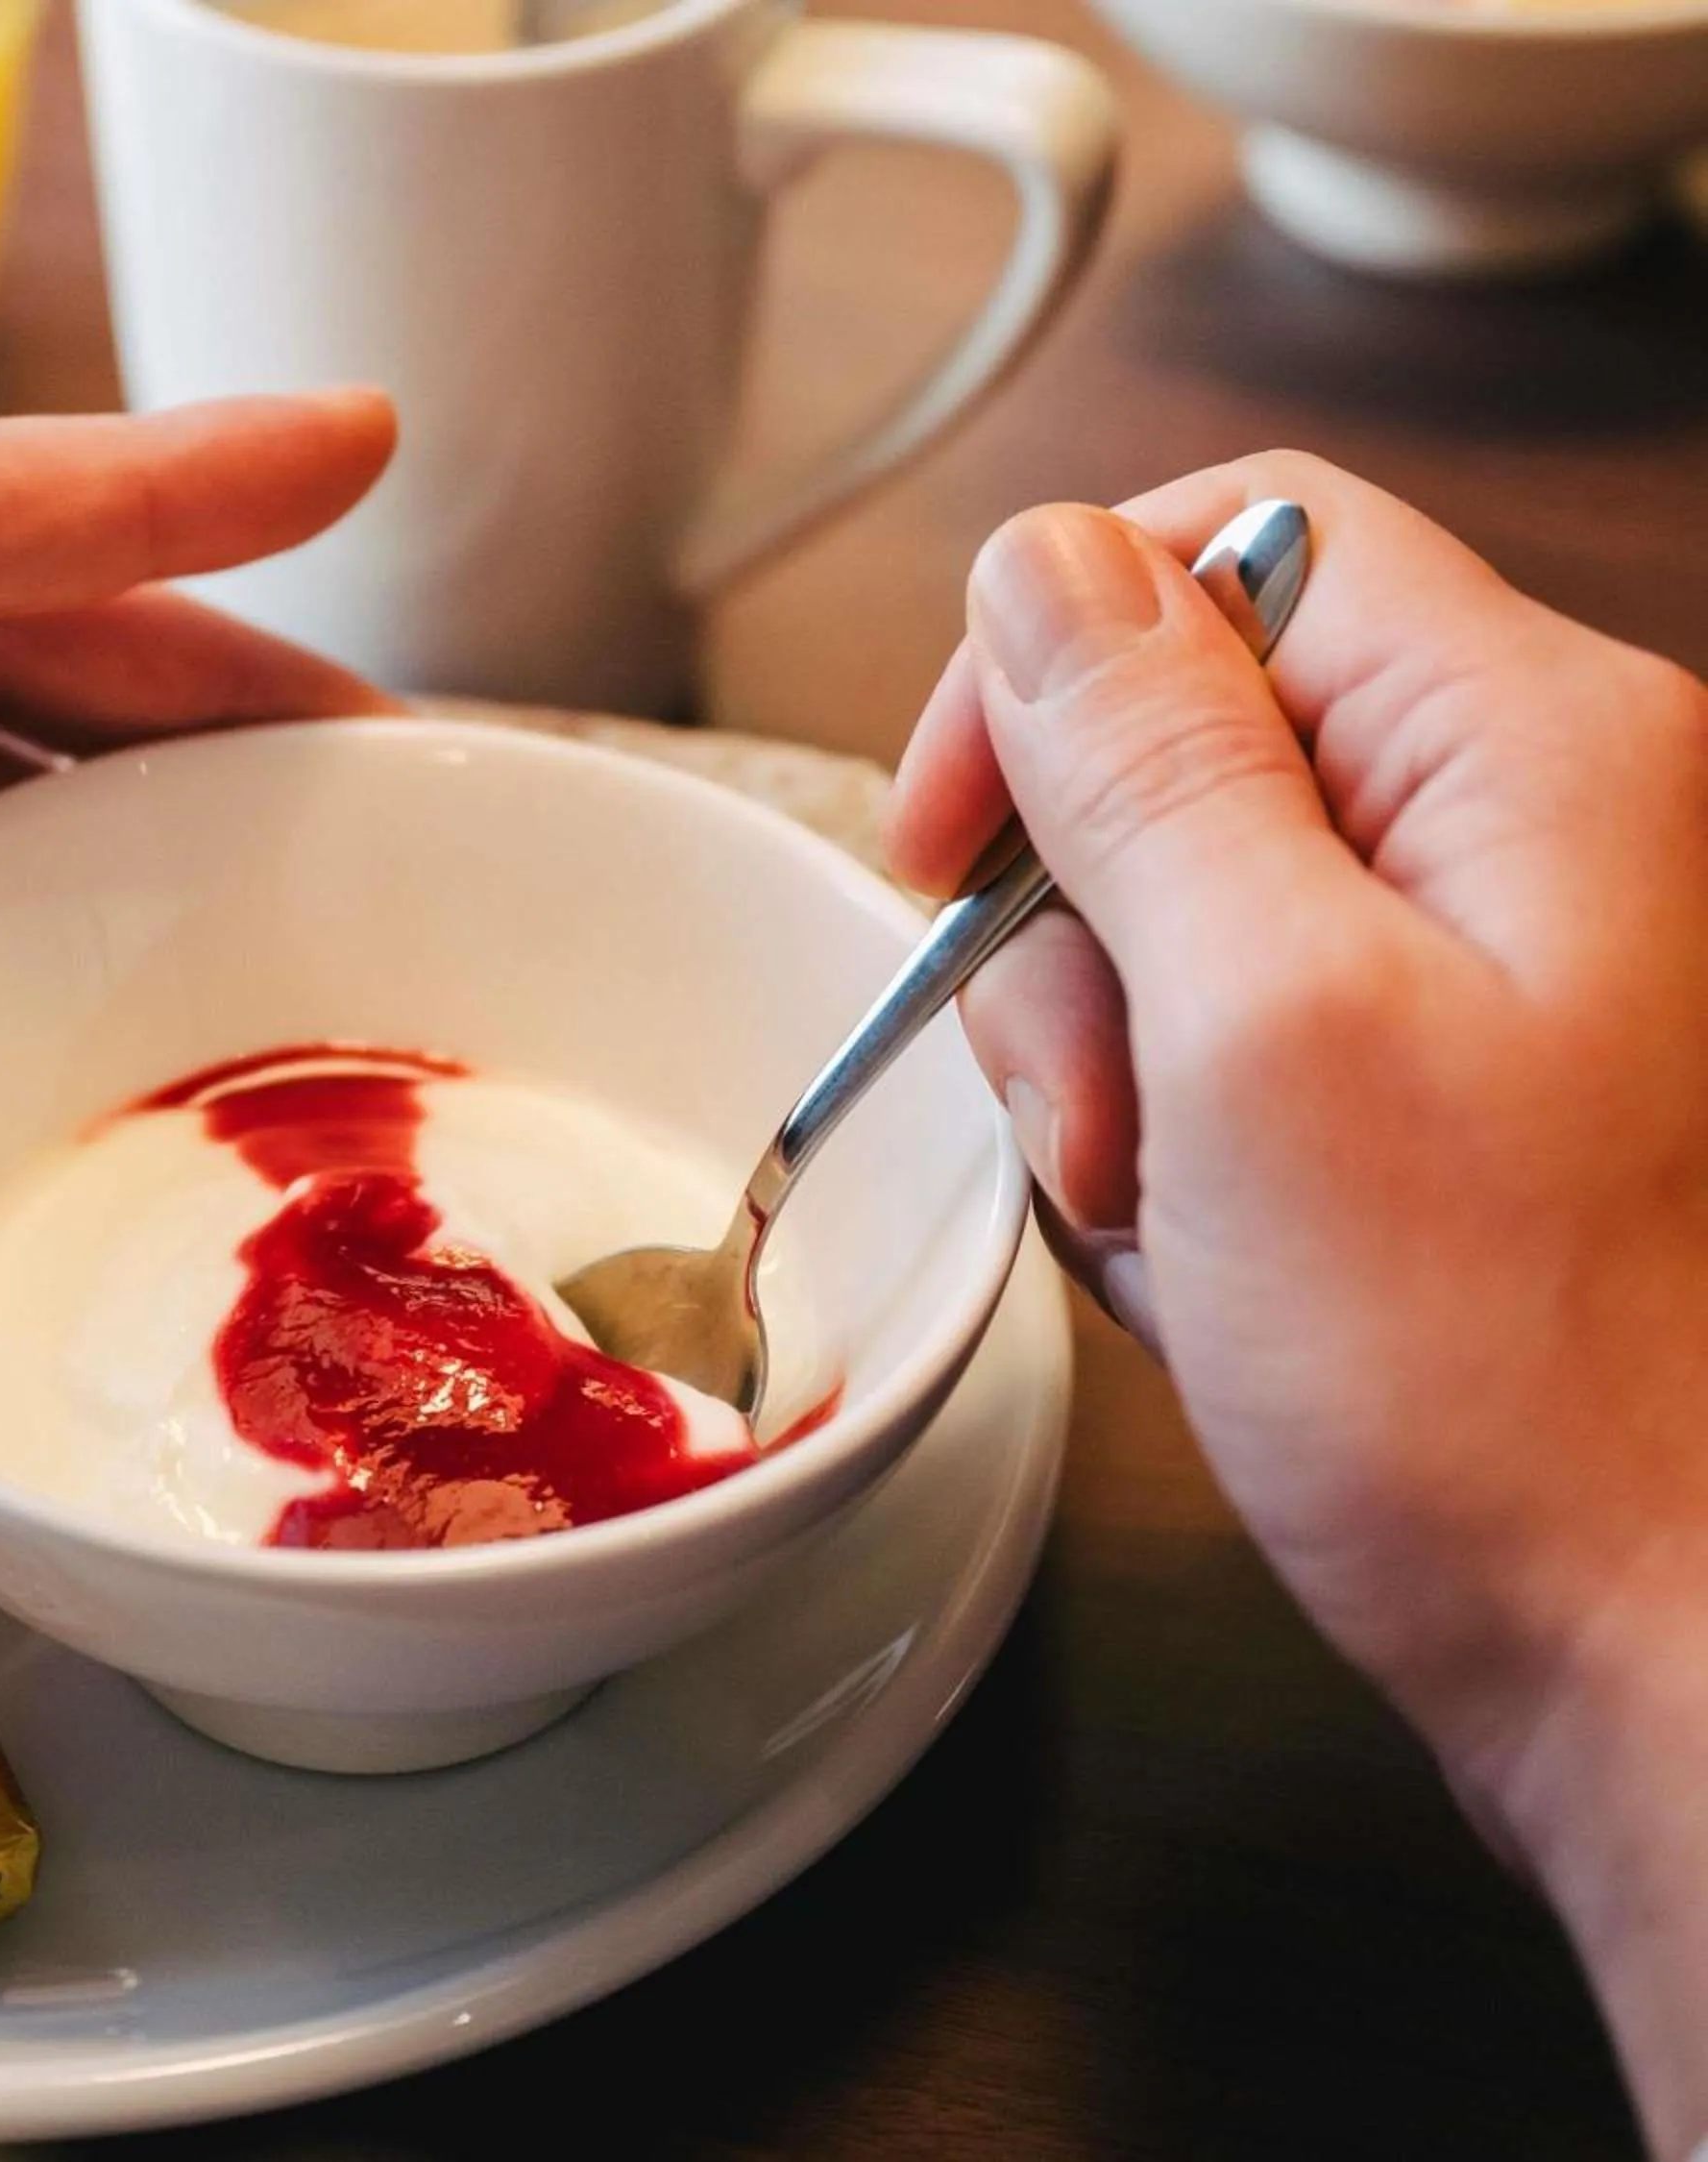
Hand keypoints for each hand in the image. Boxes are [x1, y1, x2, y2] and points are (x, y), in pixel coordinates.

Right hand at [888, 453, 1707, 2155]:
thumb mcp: (1265, 1033)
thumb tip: (1043, 561)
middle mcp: (1524, 819)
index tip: (954, 844)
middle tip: (1105, 1109)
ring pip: (1170, 909)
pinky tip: (1211, 1259)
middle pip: (1180, 739)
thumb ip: (1149, 766)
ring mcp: (1483, 957)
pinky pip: (1212, 1039)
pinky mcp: (1433, 1076)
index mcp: (1527, 745)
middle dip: (1075, 931)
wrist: (1647, 1645)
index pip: (1229, 544)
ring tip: (1172, 1218)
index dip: (1050, 664)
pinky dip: (1165, 1146)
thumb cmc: (1507, 1383)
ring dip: (1106, 1068)